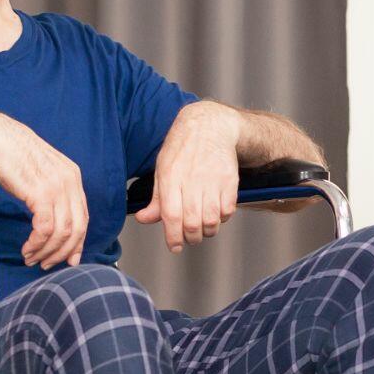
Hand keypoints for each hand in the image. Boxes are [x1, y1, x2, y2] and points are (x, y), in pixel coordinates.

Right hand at [0, 113, 88, 268]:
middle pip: (77, 229)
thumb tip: (52, 218)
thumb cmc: (13, 155)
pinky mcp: (41, 194)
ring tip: (33, 258)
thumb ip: (52, 192)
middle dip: (64, 252)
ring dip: (47, 251)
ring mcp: (58, 188)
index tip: (70, 257)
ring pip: (62, 232)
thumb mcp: (42, 172)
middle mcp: (70, 182)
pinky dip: (37, 244)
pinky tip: (28, 248)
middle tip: (49, 263)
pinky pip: (45, 229)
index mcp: (73, 177)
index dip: (77, 242)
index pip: (83, 217)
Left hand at [134, 103, 240, 252]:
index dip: (173, 236)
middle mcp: (192, 179)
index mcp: (171, 177)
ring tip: (202, 228)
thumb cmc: (182, 149)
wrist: (210, 126)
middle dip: (190, 238)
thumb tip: (143, 219)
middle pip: (192, 222)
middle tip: (188, 239)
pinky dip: (222, 219)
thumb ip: (156, 198)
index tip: (174, 247)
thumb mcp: (163, 169)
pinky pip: (227, 210)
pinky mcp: (230, 181)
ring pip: (212, 220)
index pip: (171, 215)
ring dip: (207, 231)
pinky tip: (215, 213)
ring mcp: (213, 180)